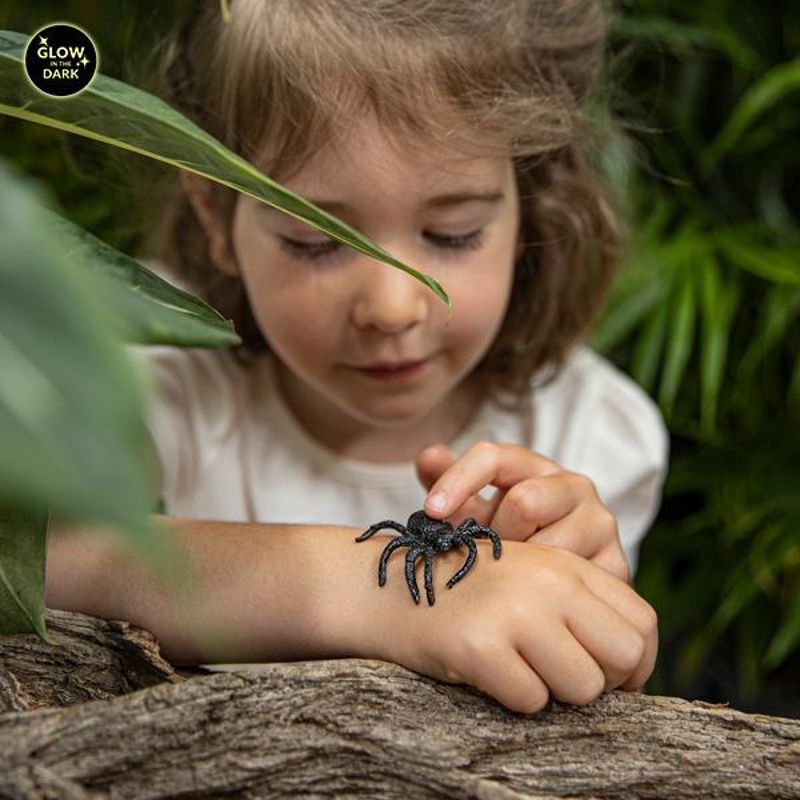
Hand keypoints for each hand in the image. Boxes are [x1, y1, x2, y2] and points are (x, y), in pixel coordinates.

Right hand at [364, 539, 656, 714]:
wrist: (389, 585)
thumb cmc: (466, 592)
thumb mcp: (529, 578)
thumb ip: (582, 608)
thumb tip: (632, 670)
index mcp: (564, 563)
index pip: (641, 621)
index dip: (637, 663)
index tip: (613, 681)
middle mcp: (547, 581)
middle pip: (623, 656)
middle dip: (600, 682)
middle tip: (561, 679)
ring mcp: (515, 611)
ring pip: (582, 687)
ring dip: (551, 691)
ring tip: (516, 667)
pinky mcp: (480, 645)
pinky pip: (530, 701)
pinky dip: (511, 698)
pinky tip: (485, 670)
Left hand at [416, 441, 629, 582]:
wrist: (555, 586)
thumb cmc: (500, 539)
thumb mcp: (469, 511)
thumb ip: (445, 481)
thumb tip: (429, 457)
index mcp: (532, 467)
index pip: (493, 457)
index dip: (459, 480)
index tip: (431, 511)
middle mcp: (573, 486)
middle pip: (523, 502)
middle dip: (496, 536)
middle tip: (481, 561)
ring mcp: (599, 524)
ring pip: (550, 546)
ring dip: (521, 572)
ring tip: (505, 587)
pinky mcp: (617, 565)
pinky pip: (576, 583)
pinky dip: (548, 599)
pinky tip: (530, 609)